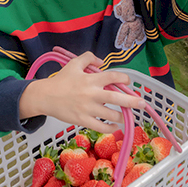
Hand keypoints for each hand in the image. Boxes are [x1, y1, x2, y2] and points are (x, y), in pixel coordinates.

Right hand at [21, 52, 144, 133]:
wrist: (45, 96)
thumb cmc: (61, 80)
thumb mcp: (74, 63)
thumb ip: (88, 58)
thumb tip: (102, 62)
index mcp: (91, 79)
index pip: (113, 77)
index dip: (124, 79)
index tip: (127, 82)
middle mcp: (92, 94)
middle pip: (117, 98)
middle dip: (132, 101)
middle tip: (142, 103)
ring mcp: (88, 108)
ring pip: (111, 115)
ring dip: (122, 116)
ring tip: (127, 115)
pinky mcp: (83, 120)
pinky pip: (101, 127)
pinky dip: (111, 128)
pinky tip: (116, 126)